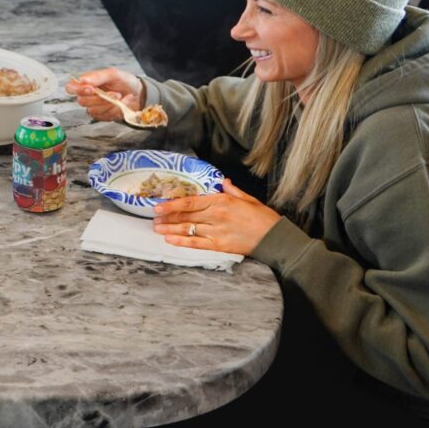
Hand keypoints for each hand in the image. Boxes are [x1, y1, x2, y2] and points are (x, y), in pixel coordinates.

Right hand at [64, 67, 143, 121]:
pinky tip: (121, 104)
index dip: (77, 90)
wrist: (139, 93)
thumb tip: (81, 80)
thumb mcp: (113, 74)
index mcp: (86, 82)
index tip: (91, 89)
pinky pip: (103, 117)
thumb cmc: (124, 81)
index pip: (70, 87)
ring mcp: (94, 107)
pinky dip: (115, 110)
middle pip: (82, 101)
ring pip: (93, 110)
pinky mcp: (102, 116)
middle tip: (116, 93)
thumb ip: (97, 76)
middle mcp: (87, 95)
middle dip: (101, 98)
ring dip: (110, 104)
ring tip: (121, 97)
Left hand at [152, 178, 280, 254]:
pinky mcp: (219, 245)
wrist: (275, 238)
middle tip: (153, 217)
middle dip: (167, 217)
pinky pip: (196, 243)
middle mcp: (216, 215)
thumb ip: (232, 190)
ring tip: (157, 228)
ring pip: (187, 229)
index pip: (190, 202)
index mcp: (221, 201)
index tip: (159, 205)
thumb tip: (223, 181)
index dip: (172, 204)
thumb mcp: (248, 199)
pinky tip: (170, 240)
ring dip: (170, 229)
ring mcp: (216, 231)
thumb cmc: (263, 218)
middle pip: (185, 216)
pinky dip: (182, 241)